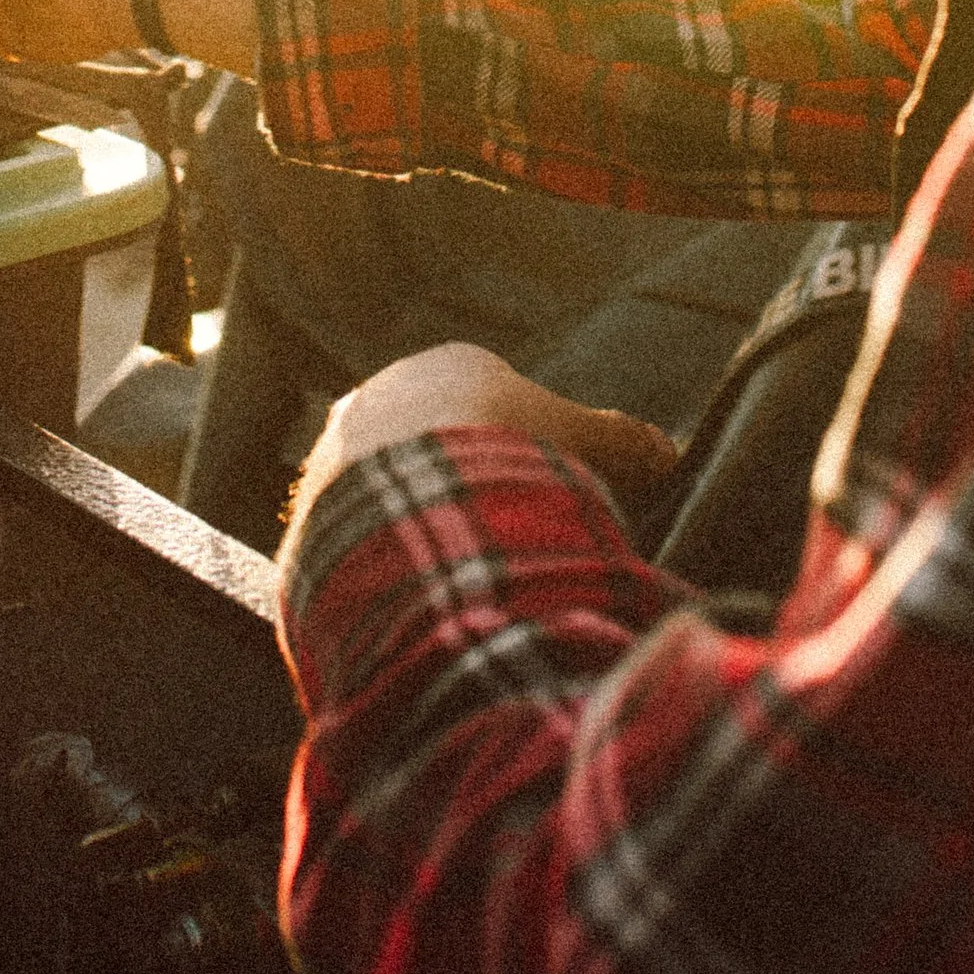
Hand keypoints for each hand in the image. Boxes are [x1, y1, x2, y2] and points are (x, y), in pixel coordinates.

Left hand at [283, 341, 678, 561]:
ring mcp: (334, 458)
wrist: (418, 507)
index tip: (539, 498)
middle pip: (427, 448)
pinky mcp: (307, 521)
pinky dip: (379, 576)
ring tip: (457, 582)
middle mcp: (377, 399)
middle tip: (497, 543)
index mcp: (443, 369)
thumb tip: (667, 451)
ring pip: (382, 497)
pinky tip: (413, 604)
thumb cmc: (510, 460)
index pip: (483, 408)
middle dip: (461, 491)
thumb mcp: (585, 443)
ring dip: (414, 533)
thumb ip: (625, 442)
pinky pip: (348, 551)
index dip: (519, 455)